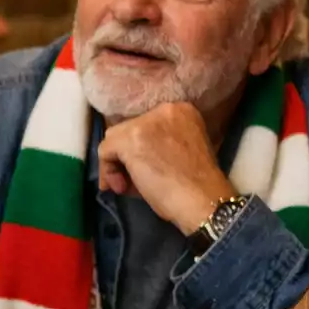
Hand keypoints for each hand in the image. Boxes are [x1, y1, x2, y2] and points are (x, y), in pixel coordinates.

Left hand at [97, 102, 234, 234]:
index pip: (148, 124)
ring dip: (117, 164)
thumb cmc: (200, 185)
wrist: (203, 200)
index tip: (147, 167)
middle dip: (128, 156)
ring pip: (115, 139)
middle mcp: (164, 109)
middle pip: (130, 129)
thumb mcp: (185, 151)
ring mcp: (146, 122)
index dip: (143, 147)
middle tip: (134, 181)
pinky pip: (105, 151)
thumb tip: (134, 157)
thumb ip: (163, 144)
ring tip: (126, 187)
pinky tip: (121, 187)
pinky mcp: (130, 138)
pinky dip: (108, 171)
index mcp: (183, 110)